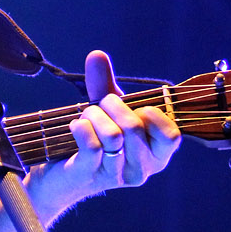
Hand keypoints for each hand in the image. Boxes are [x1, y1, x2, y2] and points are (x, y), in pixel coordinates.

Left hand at [50, 50, 179, 196]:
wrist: (59, 176)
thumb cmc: (93, 142)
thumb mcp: (105, 113)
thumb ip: (106, 85)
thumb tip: (97, 54)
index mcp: (156, 156)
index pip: (171, 136)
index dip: (152, 114)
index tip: (134, 108)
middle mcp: (141, 170)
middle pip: (135, 127)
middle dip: (112, 105)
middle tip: (98, 105)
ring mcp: (116, 176)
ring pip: (113, 135)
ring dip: (94, 115)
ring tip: (85, 115)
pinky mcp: (89, 175)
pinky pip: (91, 145)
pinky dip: (81, 127)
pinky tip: (75, 125)